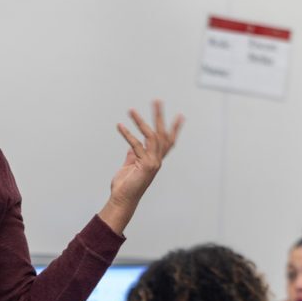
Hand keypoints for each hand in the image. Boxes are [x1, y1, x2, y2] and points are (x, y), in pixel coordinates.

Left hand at [98, 100, 183, 234]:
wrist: (122, 199)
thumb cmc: (125, 184)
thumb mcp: (129, 165)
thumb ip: (133, 154)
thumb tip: (133, 144)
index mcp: (155, 159)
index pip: (168, 142)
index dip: (175, 129)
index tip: (181, 116)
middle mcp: (157, 159)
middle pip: (162, 134)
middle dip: (159, 117)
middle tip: (157, 101)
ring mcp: (153, 162)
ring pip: (151, 137)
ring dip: (140, 121)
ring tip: (131, 110)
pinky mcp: (145, 165)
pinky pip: (136, 146)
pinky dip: (128, 134)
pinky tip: (120, 126)